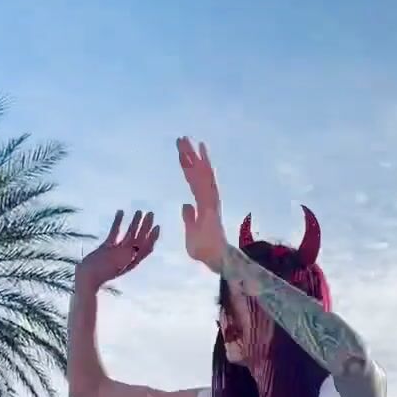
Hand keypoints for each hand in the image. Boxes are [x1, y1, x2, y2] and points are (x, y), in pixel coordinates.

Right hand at [76, 210, 158, 289]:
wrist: (87, 277)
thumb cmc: (102, 273)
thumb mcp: (117, 264)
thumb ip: (127, 256)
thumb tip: (135, 249)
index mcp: (133, 260)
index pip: (147, 247)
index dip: (153, 237)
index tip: (157, 226)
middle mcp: (127, 254)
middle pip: (140, 238)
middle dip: (146, 226)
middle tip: (151, 213)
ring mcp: (118, 250)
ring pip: (129, 234)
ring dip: (135, 223)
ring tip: (140, 211)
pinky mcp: (107, 247)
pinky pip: (115, 232)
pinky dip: (118, 222)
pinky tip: (120, 212)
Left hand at [177, 136, 226, 272]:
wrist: (215, 258)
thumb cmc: (204, 250)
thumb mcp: (191, 232)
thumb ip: (189, 218)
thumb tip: (185, 205)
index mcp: (202, 204)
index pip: (192, 182)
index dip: (187, 168)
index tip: (181, 154)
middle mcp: (207, 198)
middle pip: (197, 172)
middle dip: (189, 155)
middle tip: (181, 138)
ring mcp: (210, 199)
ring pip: (200, 172)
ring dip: (193, 156)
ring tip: (185, 140)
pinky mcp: (210, 201)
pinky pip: (205, 179)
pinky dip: (202, 164)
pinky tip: (200, 150)